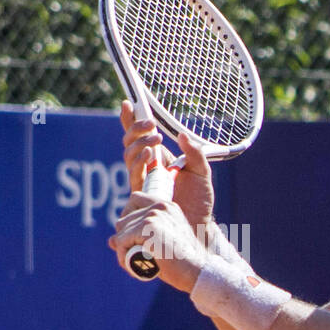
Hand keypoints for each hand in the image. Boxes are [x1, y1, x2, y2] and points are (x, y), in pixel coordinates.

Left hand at [108, 191, 207, 292]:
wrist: (199, 272)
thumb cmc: (183, 264)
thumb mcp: (159, 247)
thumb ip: (138, 239)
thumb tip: (111, 241)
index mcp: (168, 206)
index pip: (135, 199)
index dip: (128, 218)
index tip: (135, 238)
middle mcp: (160, 207)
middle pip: (123, 219)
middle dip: (124, 240)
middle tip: (136, 258)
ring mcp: (154, 215)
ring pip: (120, 232)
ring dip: (124, 250)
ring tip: (138, 264)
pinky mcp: (147, 227)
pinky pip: (121, 242)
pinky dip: (123, 257)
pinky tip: (135, 267)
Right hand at [119, 99, 213, 229]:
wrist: (199, 226)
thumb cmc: (199, 202)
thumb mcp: (202, 173)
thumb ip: (195, 154)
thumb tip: (182, 136)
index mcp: (159, 160)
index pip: (140, 137)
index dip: (130, 121)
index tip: (127, 103)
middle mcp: (147, 169)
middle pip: (130, 143)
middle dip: (136, 130)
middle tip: (151, 125)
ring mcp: (143, 181)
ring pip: (129, 156)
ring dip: (139, 143)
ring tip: (155, 138)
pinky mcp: (141, 195)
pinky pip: (134, 174)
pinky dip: (140, 162)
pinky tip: (150, 156)